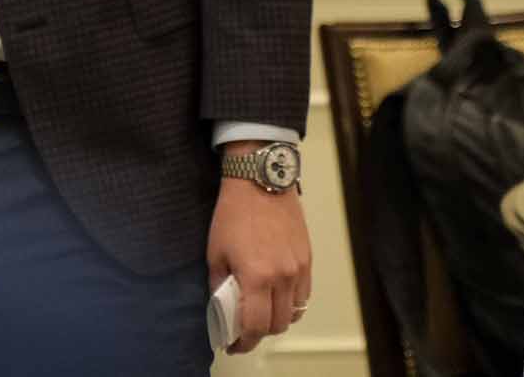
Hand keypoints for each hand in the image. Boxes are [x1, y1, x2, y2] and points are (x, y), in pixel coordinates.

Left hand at [205, 154, 311, 353]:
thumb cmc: (233, 214)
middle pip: (278, 324)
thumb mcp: (216, 253)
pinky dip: (292, 302)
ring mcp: (299, 268)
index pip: (255, 326)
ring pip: (295, 312)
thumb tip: (222, 308)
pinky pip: (304, 294)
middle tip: (245, 329)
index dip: (244, 342)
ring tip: (262, 311)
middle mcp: (283, 276)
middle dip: (260, 333)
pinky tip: (278, 295)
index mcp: (257, 277)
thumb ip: (220, 286)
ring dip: (278, 318)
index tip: (234, 343)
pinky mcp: (307, 258)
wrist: (260, 181)